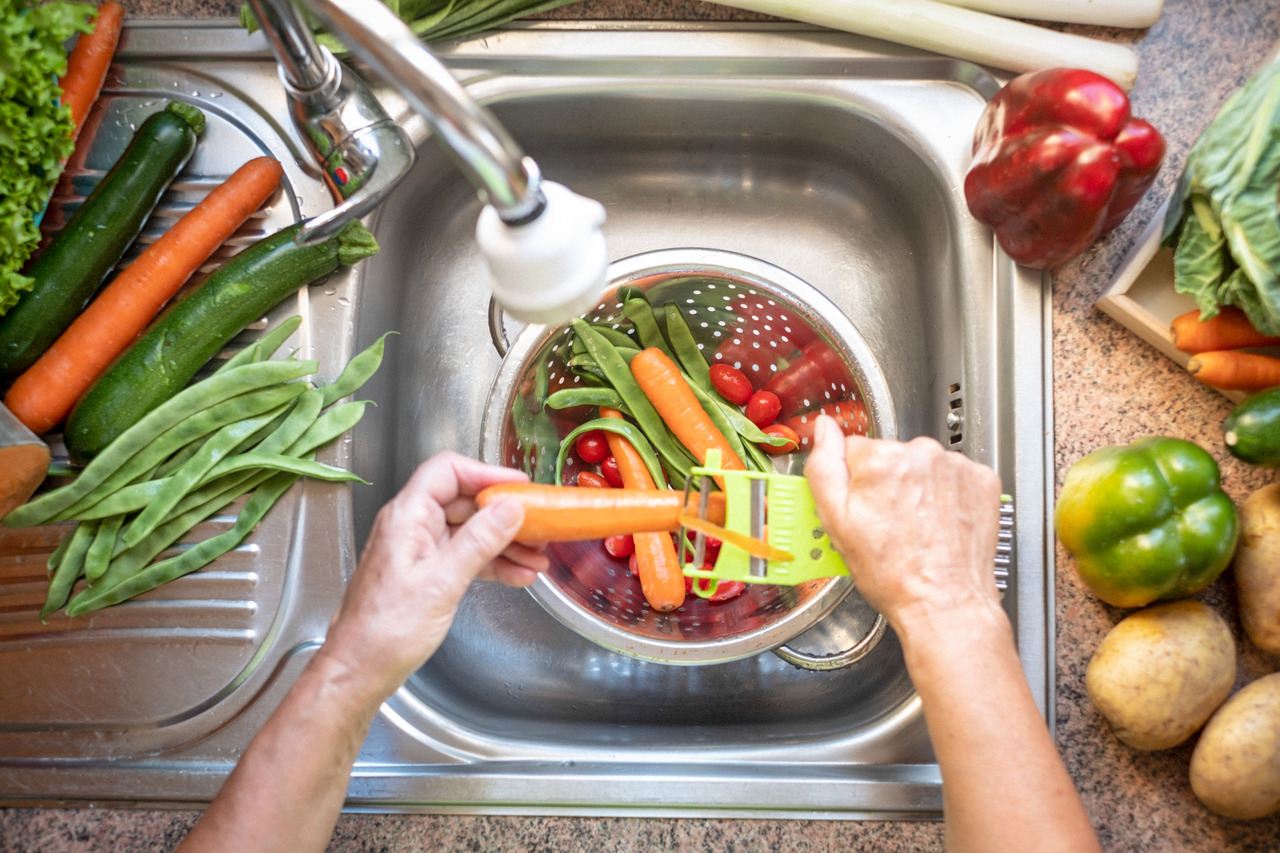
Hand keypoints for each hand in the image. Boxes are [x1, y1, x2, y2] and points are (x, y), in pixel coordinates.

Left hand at [318, 452, 548, 700]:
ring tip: (536, 557)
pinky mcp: (425, 573)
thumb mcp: (441, 582)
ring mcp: (418, 550)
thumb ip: (478, 541)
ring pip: (469, 531)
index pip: (448, 471)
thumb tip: (509, 508)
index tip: (520, 487)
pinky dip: (492, 564)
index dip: (487, 474)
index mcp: (407, 517)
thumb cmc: (384, 632)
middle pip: (464, 501)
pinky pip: (465, 557)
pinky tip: (518, 576)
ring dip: (505, 543)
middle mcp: (411, 527)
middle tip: (538, 526)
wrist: (359, 670)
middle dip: (504, 514)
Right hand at [804, 416, 1003, 632]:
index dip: (855, 483)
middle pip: (892, 456)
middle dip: (888, 484)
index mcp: (881, 459)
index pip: (855, 450)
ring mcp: (957, 466)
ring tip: (918, 528)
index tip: (864, 509)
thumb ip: (824, 466)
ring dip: (919, 488)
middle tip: (890, 525)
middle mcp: (922, 453)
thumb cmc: (892, 573)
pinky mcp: (983, 480)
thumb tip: (825, 429)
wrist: (945, 603)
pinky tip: (940, 523)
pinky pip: (954, 476)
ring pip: (923, 466)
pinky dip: (948, 494)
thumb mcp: (836, 522)